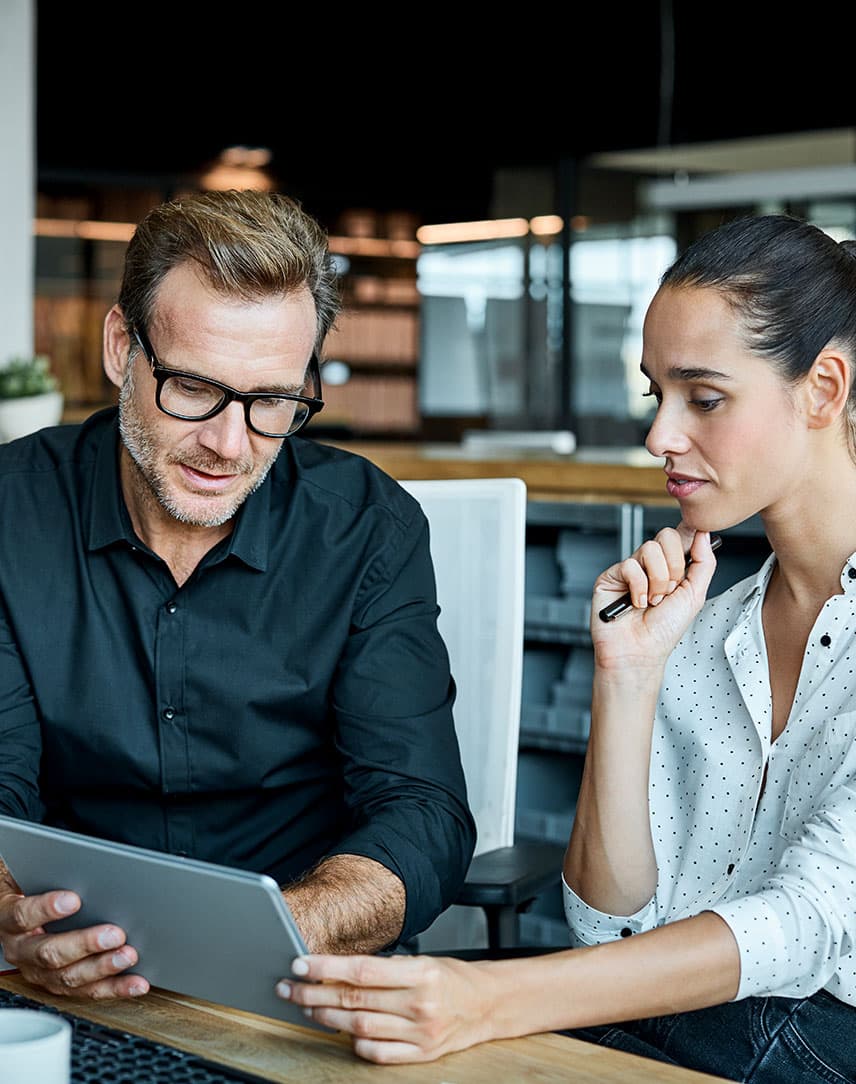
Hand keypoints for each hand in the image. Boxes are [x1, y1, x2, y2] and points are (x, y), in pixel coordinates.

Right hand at [0, 863, 148, 999]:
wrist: (17, 911)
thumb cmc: (32, 888)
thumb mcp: (33, 875)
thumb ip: (50, 873)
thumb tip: (78, 861)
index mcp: (9, 920)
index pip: (22, 916)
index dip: (46, 909)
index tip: (74, 899)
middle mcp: (21, 950)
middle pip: (49, 953)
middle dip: (85, 944)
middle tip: (114, 934)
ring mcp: (38, 971)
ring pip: (67, 977)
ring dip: (102, 968)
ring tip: (127, 956)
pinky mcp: (57, 984)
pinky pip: (86, 991)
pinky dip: (114, 988)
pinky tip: (135, 982)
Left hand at [277, 953, 494, 1063]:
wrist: (487, 1005)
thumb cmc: (452, 978)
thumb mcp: (423, 961)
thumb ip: (385, 968)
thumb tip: (337, 968)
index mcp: (421, 974)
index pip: (362, 971)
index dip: (326, 967)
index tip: (299, 964)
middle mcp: (420, 1004)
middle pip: (354, 1000)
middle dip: (314, 993)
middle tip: (289, 987)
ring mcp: (420, 1034)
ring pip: (359, 1027)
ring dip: (326, 1017)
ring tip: (306, 1006)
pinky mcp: (420, 1056)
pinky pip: (377, 1054)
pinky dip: (355, 1044)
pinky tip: (342, 1032)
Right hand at [590, 526, 717, 667]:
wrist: (640, 651)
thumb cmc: (663, 631)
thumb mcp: (695, 596)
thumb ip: (704, 563)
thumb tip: (703, 534)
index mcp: (672, 567)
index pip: (681, 536)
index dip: (689, 531)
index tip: (698, 533)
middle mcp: (651, 565)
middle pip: (666, 537)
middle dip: (675, 567)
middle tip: (670, 590)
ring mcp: (631, 569)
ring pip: (649, 549)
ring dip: (657, 581)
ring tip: (653, 600)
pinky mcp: (612, 576)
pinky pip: (630, 565)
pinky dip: (638, 588)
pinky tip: (636, 603)